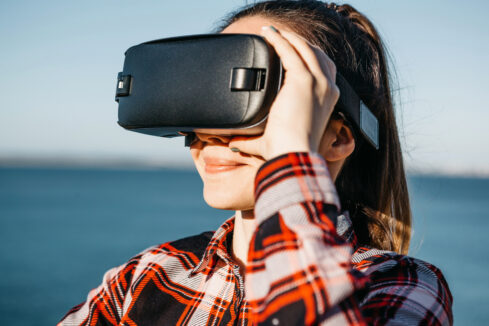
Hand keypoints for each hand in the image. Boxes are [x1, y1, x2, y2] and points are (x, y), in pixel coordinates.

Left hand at [229, 26, 339, 159]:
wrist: (293, 154)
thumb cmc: (286, 151)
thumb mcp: (273, 140)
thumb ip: (252, 140)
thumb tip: (233, 144)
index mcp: (326, 101)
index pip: (323, 70)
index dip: (308, 58)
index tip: (291, 52)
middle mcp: (326, 89)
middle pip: (317, 55)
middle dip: (300, 43)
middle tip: (280, 37)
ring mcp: (317, 82)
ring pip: (306, 49)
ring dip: (289, 37)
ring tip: (273, 32)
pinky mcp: (303, 79)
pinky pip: (291, 51)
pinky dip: (280, 40)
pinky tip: (268, 35)